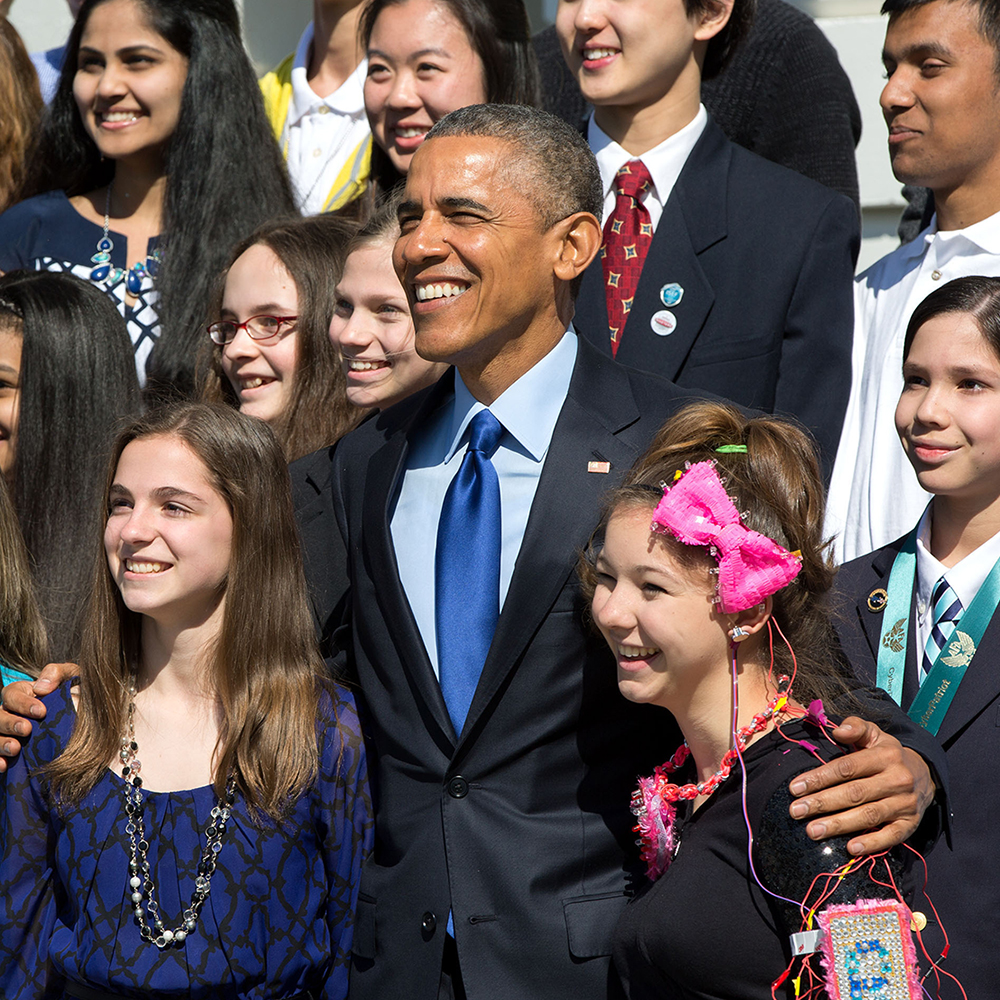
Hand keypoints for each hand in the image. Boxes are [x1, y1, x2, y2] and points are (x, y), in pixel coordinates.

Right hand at [0, 663, 76, 771]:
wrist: (85, 718)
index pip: (12, 694)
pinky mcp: (10, 751)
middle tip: (26, 730)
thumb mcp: (71, 677)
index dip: (22, 703)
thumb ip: (57, 674)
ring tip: (15, 749)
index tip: (41, 712)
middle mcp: (10, 713)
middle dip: (9, 723)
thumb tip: (41, 688)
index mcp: (22, 693)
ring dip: (1, 743)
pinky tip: (5, 764)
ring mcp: (8, 732)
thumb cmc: (75, 692)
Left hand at [787, 716, 934, 855]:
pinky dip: (872, 843)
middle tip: (796, 811)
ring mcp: (904, 804)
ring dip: (839, 825)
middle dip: (822, 803)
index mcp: (884, 756)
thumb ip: (856, 727)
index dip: (819, 777)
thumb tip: (838, 730)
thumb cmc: (887, 754)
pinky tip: (851, 849)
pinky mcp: (910, 824)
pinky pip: (891, 836)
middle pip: (854, 793)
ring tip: (813, 831)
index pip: (846, 768)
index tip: (795, 787)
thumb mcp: (874, 734)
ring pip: (868, 816)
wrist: (925, 774)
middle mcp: (896, 780)